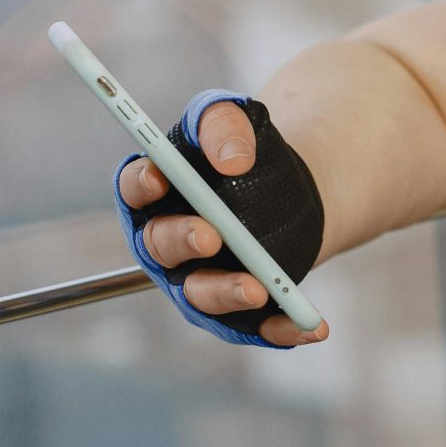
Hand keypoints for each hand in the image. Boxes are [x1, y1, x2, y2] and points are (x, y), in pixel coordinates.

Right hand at [115, 90, 329, 348]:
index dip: (142, 185)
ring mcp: (199, 279)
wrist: (290, 188)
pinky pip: (255, 325)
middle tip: (210, 235)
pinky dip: (281, 327)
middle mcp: (168, 244)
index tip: (160, 176)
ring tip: (256, 288)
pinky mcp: (236, 307)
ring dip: (225, 292)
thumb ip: (223, 122)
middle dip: (183, 241)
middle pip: (161, 247)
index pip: (134, 191)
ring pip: (201, 294)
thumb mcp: (238, 119)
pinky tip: (311, 326)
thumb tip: (233, 160)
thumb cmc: (247, 150)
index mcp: (155, 193)